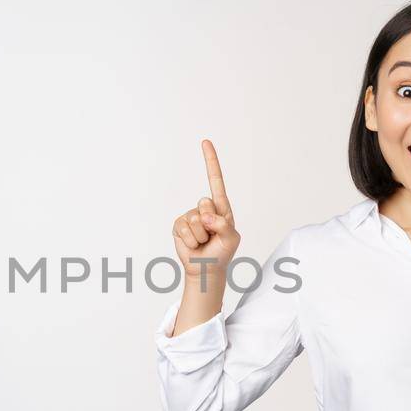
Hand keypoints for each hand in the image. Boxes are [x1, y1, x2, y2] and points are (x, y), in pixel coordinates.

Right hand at [171, 139, 240, 277]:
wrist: (205, 268)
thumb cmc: (221, 252)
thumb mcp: (231, 239)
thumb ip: (224, 226)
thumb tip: (205, 216)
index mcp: (221, 207)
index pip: (215, 180)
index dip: (210, 161)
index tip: (205, 142)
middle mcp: (205, 208)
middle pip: (204, 203)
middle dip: (209, 223)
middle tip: (211, 236)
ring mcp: (191, 216)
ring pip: (194, 219)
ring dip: (200, 236)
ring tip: (203, 242)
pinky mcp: (179, 225)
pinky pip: (183, 228)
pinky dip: (190, 240)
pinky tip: (194, 244)